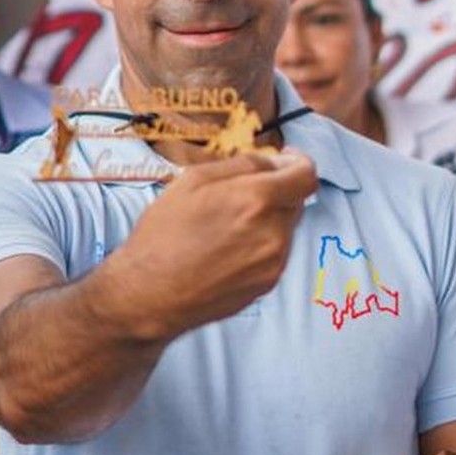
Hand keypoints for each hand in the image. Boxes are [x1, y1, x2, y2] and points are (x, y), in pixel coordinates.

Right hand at [108, 149, 316, 334]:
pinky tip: (228, 248)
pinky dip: (260, 243)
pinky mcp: (268, 283)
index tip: (284, 161)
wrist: (150, 294)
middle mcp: (273, 232)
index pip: (305, 175)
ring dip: (267, 218)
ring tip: (226, 226)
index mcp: (256, 199)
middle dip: (276, 190)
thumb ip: (242, 163)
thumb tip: (274, 161)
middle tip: (241, 193)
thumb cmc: (163, 234)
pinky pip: (276, 252)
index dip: (297, 163)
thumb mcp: (193, 180)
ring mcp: (274, 262)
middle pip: (296, 200)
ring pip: (285, 227)